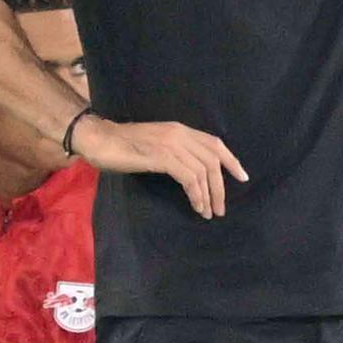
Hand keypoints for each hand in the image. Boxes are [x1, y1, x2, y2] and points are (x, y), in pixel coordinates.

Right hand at [71, 117, 248, 217]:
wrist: (100, 139)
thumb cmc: (124, 146)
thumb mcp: (157, 144)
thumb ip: (177, 152)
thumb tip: (194, 173)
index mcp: (181, 130)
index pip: (215, 143)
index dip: (232, 160)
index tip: (243, 176)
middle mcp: (180, 134)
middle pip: (213, 160)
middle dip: (221, 187)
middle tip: (221, 208)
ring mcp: (172, 144)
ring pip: (203, 171)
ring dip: (209, 195)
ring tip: (208, 212)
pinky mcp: (163, 157)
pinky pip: (189, 178)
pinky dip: (196, 194)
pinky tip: (196, 206)